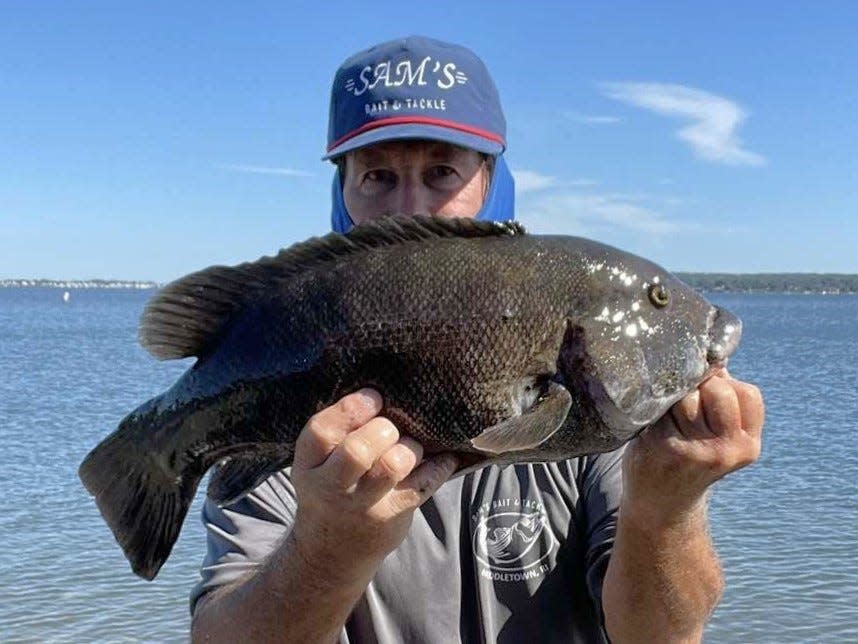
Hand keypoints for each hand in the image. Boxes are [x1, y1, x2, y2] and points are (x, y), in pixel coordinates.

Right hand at [289, 389, 457, 570]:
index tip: (374, 398)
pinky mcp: (392, 516)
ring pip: (393, 465)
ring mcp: (362, 505)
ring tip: (409, 447)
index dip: (351, 409)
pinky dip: (440, 465)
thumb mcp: (318, 465)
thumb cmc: (332, 490)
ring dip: (410, 448)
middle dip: (382, 429)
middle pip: (357, 451)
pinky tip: (444, 457)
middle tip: (391, 428)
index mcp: (309, 465)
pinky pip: (425, 483)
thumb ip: (339, 433)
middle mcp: (331, 487)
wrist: (331, 552)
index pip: (322, 432)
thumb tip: (384, 389)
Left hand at [621, 370, 763, 527]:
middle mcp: (726, 450)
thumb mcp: (720, 434)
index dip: (725, 385)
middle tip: (684, 408)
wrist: (660, 504)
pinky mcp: (663, 447)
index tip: (708, 399)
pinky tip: (652, 426)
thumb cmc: (689, 456)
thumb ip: (723, 397)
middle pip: (717, 388)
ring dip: (674, 397)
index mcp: (747, 445)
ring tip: (668, 419)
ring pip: (686, 394)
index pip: (747, 392)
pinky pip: (660, 405)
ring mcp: (695, 450)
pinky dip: (654, 407)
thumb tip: (714, 353)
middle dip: (699, 387)